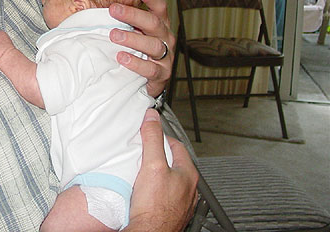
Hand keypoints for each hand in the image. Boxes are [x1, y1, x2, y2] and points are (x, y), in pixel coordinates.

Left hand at [109, 0, 174, 96]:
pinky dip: (136, 63)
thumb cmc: (136, 51)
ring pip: (153, 45)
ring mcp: (165, 57)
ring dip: (132, 39)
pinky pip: (151, 69)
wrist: (145, 82)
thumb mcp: (132, 32)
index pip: (160, 7)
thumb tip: (93, 3)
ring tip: (114, 35)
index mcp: (159, 24)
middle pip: (154, 23)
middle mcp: (165, 38)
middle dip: (134, 15)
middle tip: (114, 9)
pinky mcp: (161, 75)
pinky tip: (122, 58)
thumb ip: (122, 19)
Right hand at [125, 109, 197, 231]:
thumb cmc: (155, 207)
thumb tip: (152, 118)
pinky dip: (154, 189)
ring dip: (155, 173)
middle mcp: (188, 188)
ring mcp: (181, 202)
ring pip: (168, 179)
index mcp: (188, 173)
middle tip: (142, 154)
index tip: (149, 134)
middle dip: (156, 155)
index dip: (160, 137)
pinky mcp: (171, 212)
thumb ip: (152, 138)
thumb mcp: (152, 164)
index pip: (176, 145)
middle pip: (171, 162)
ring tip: (141, 172)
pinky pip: (163, 194)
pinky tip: (144, 192)